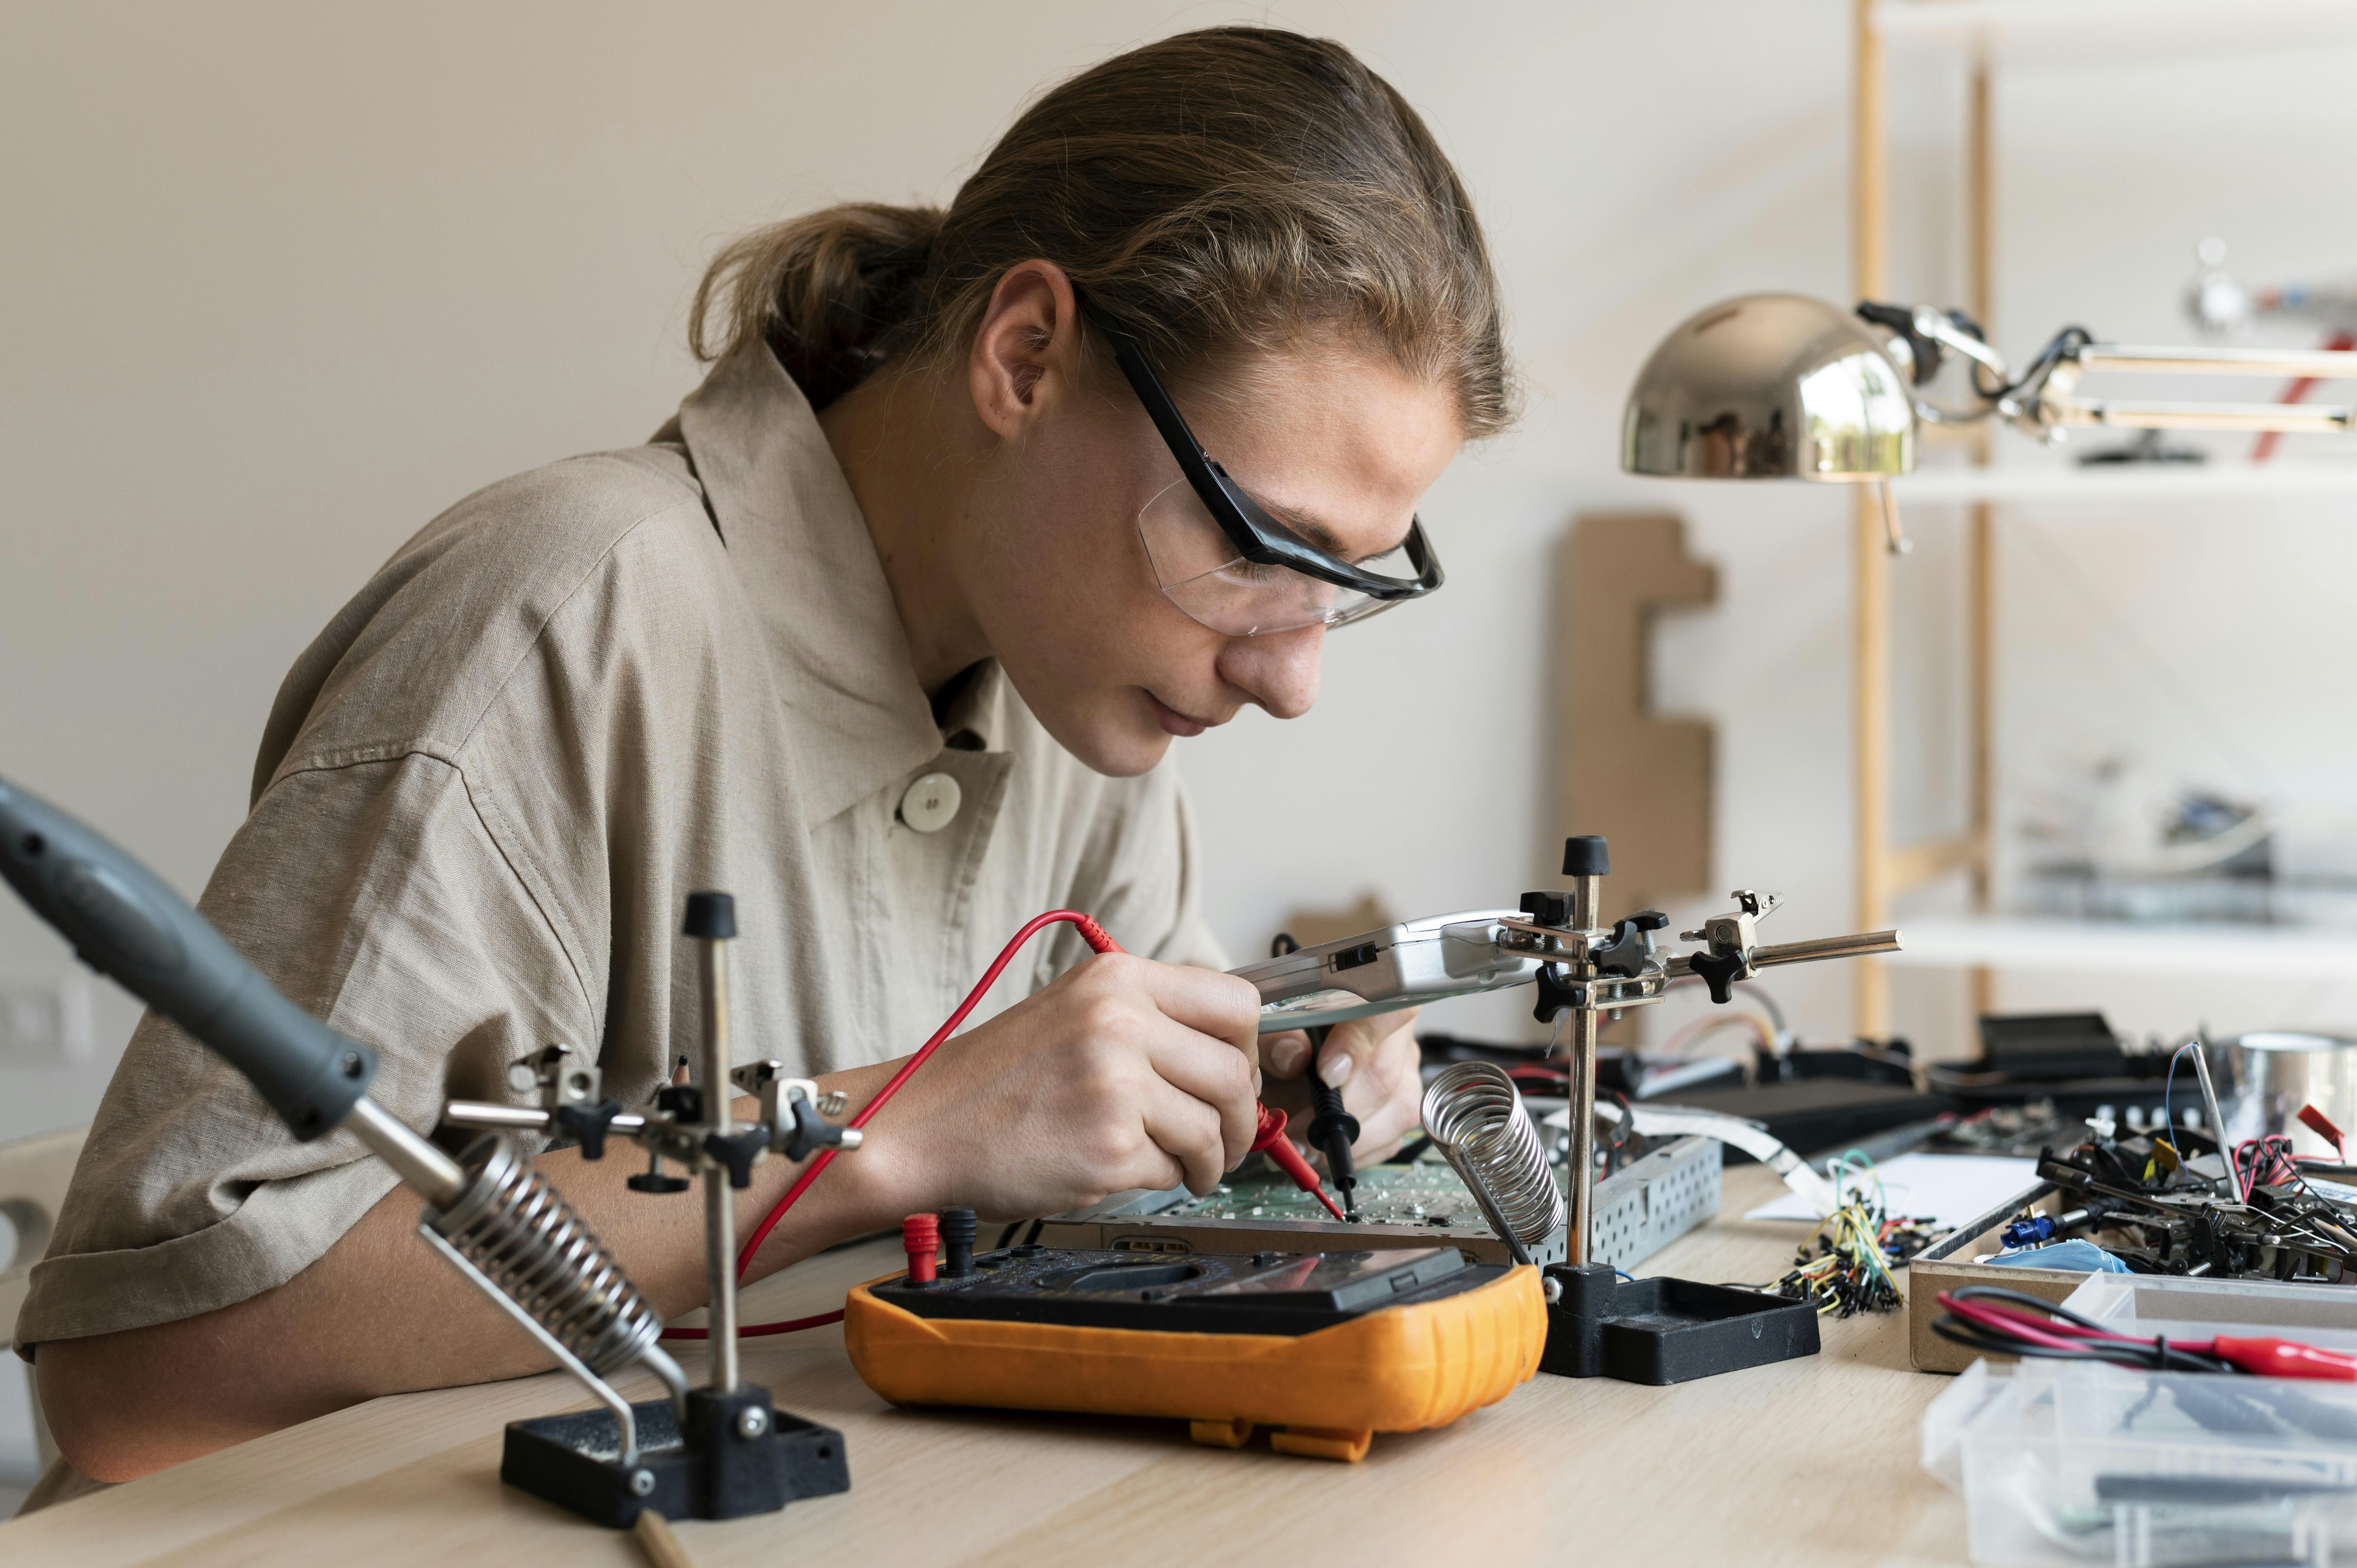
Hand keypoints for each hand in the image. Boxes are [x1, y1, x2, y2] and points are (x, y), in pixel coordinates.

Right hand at [860, 952, 1262, 1220]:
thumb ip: (1149, 1017)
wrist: (926, 1125)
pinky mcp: (1108, 1147)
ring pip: (1210, 1129)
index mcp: (1118, 980)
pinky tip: (1126, 1169)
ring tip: (1185, 1166)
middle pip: (1233, 1074)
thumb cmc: (1000, 1077)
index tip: (1236, 1075)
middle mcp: (1121, 1023)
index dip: (1248, 1049)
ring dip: (1208, 1158)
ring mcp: (1115, 1086)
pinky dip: (1162, 1178)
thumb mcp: (1076, 1010)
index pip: (1235, 1004)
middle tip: (1226, 1138)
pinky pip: (1171, 1169)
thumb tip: (1229, 1051)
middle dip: (1239, 1119)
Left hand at [1260, 1007, 1421, 1166]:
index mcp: (1370, 1002)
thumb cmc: (1287, 1038)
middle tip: (1298, 1130)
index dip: (1358, 1044)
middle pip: (1386, 1073)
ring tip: (1306, 1146)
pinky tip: (1324, 1152)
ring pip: (1398, 1110)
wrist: (1293, 1056)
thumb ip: (1277, 1036)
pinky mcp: (1399, 1109)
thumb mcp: (1271, 1030)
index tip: (1325, 1074)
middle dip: (1339, 1111)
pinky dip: (1357, 1152)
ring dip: (1349, 1138)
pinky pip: (1393, 1138)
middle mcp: (1397, 1037)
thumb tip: (1292, 1057)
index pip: (1386, 1012)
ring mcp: (1405, 1075)